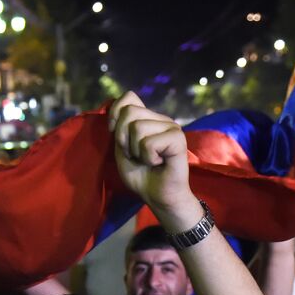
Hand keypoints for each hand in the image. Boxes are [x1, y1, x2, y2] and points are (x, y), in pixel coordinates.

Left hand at [110, 92, 195, 218]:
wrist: (158, 197)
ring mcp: (171, 127)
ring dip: (136, 150)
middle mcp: (161, 119)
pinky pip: (149, 143)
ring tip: (148, 160)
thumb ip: (119, 129)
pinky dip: (148, 157)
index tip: (116, 136)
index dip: (116, 113)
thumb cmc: (142, 176)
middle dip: (123, 138)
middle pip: (129, 112)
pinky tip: (158, 163)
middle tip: (135, 155)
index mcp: (148, 118)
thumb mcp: (121, 150)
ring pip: (138, 127)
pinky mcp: (178, 139)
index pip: (129, 97)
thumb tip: (117, 110)